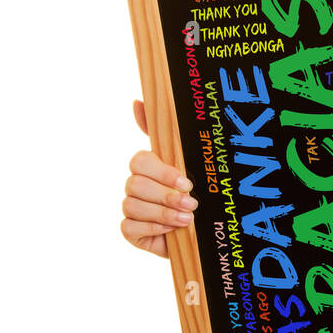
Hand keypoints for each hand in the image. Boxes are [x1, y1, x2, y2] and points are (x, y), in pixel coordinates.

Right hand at [121, 98, 196, 257]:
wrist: (202, 230)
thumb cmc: (195, 194)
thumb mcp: (189, 163)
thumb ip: (168, 133)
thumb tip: (136, 102)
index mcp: (149, 167)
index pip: (140, 160)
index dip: (162, 172)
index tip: (187, 183)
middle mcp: (136, 185)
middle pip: (135, 184)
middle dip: (166, 196)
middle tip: (191, 203)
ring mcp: (131, 207)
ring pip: (132, 205)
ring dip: (163, 213)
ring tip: (187, 219)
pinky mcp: (130, 230)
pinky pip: (130, 226)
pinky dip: (153, 228)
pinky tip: (171, 230)